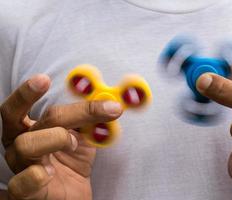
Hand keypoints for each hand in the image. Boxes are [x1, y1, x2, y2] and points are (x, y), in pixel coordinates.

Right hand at [0, 75, 122, 199]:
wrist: (74, 192)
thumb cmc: (74, 160)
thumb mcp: (84, 134)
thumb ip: (91, 118)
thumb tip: (111, 103)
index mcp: (29, 129)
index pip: (17, 108)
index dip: (27, 93)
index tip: (44, 79)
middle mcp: (19, 145)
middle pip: (34, 122)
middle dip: (66, 113)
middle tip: (93, 112)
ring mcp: (20, 168)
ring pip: (26, 145)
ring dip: (56, 139)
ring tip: (73, 144)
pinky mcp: (24, 192)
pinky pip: (21, 184)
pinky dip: (35, 176)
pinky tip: (49, 173)